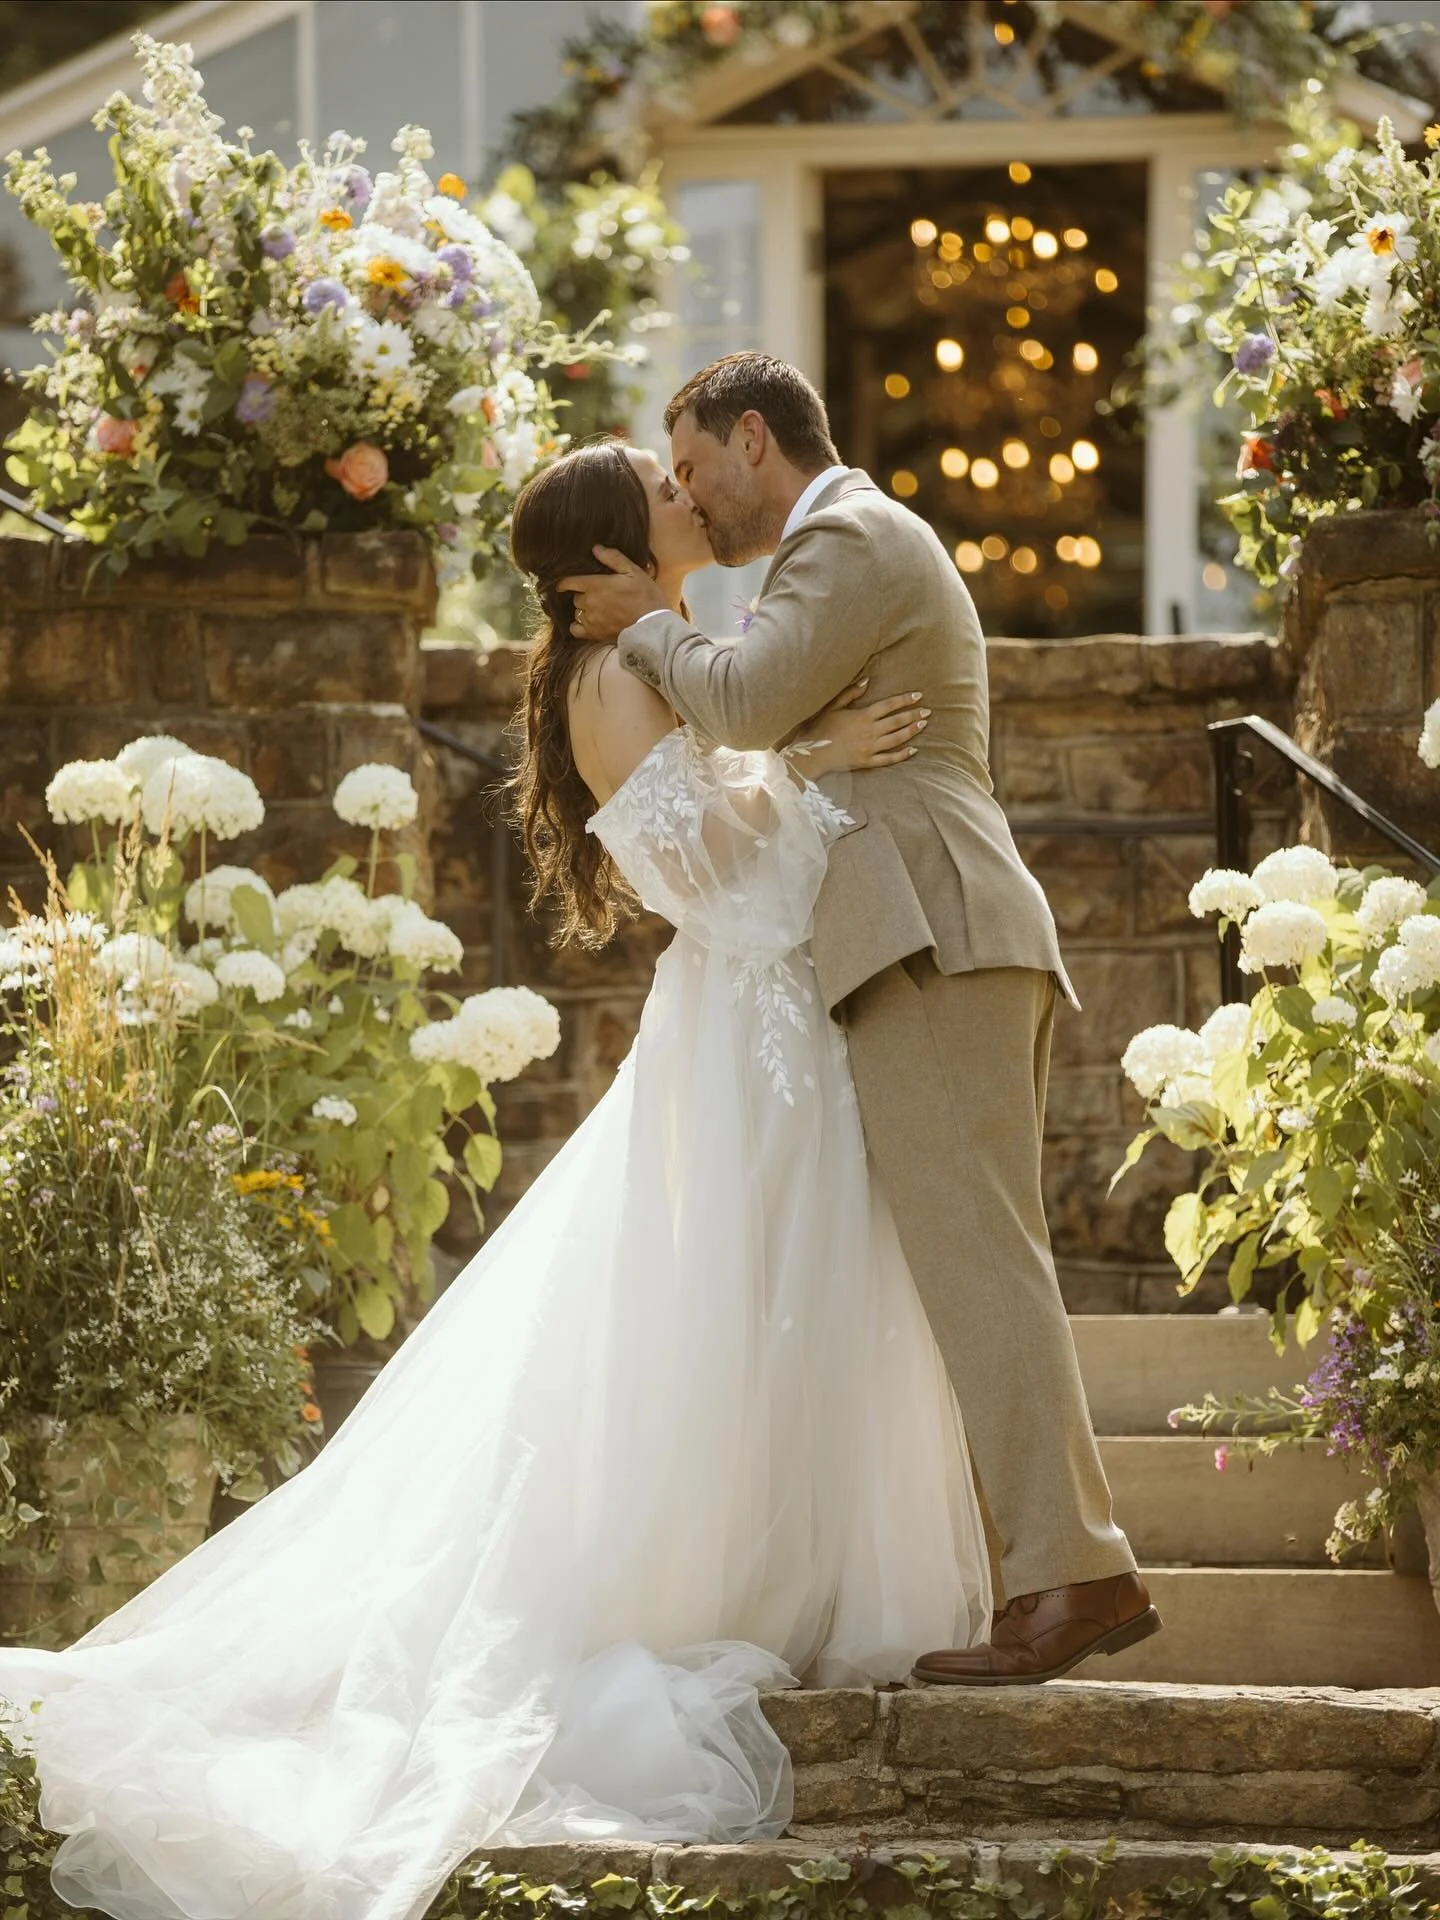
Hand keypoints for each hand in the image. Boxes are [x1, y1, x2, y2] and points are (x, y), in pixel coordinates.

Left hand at [557, 546, 669, 641]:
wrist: (652, 625)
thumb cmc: (645, 596)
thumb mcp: (633, 572)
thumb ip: (613, 558)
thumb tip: (596, 548)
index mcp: (595, 585)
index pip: (568, 582)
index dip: (564, 582)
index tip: (563, 584)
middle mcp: (589, 603)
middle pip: (576, 598)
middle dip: (583, 595)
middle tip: (597, 595)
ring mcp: (590, 620)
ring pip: (577, 613)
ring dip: (583, 610)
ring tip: (596, 609)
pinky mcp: (594, 634)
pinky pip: (575, 630)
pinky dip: (578, 626)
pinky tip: (587, 623)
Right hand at [787, 681, 928, 776]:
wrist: (813, 753)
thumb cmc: (821, 728)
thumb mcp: (833, 706)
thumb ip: (851, 693)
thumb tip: (867, 680)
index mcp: (863, 716)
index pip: (889, 705)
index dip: (905, 699)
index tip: (918, 695)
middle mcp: (870, 731)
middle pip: (897, 721)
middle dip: (914, 715)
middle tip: (928, 711)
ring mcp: (870, 748)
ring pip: (897, 739)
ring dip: (911, 731)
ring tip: (923, 725)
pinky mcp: (867, 762)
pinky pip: (889, 759)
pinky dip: (902, 755)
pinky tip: (913, 750)